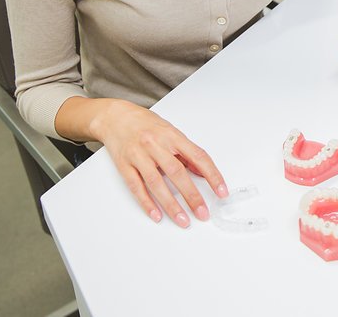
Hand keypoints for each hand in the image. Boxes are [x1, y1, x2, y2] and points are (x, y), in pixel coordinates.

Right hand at [88, 99, 227, 226]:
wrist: (115, 117)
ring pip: (156, 183)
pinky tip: (157, 215)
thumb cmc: (145, 124)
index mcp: (172, 136)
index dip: (212, 175)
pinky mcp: (124, 166)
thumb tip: (201, 172)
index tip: (221, 191)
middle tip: (203, 213)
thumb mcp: (170, 132)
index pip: (198, 156)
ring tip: (183, 220)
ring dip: (171, 205)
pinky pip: (136, 187)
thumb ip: (185, 152)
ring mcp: (138, 155)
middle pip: (177, 172)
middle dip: (192, 196)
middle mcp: (155, 145)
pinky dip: (147, 203)